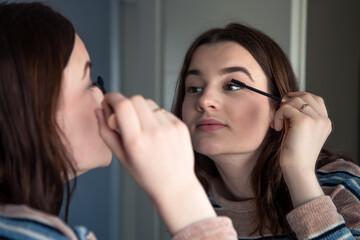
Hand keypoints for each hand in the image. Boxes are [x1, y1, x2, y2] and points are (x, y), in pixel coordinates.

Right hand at [95, 92, 214, 233]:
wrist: (176, 186)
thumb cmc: (146, 175)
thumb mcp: (121, 158)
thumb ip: (106, 132)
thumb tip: (98, 110)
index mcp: (136, 142)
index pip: (122, 105)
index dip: (111, 98)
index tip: (108, 101)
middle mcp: (154, 133)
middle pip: (136, 99)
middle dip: (126, 103)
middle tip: (123, 116)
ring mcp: (170, 128)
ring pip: (150, 103)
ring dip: (141, 110)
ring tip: (143, 128)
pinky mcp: (181, 126)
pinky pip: (163, 111)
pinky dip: (156, 117)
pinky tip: (156, 133)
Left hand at [272, 92, 330, 206]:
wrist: (297, 169)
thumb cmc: (295, 153)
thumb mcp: (299, 131)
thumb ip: (297, 116)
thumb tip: (285, 100)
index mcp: (325, 123)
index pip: (316, 99)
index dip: (300, 96)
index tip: (287, 101)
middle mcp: (323, 120)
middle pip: (306, 96)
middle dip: (289, 101)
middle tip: (280, 114)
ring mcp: (316, 120)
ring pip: (294, 101)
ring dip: (282, 110)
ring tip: (278, 125)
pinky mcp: (304, 121)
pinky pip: (286, 108)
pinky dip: (278, 116)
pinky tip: (277, 128)